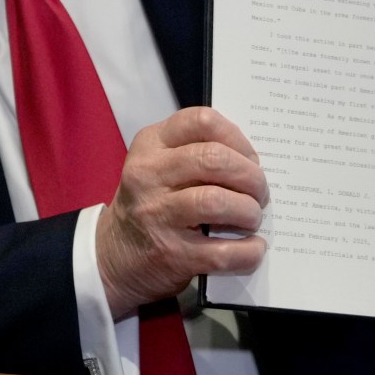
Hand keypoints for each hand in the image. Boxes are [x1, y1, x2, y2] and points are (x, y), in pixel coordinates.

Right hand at [95, 106, 267, 317]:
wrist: (115, 253)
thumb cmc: (151, 202)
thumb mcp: (159, 165)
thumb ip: (196, 154)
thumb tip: (254, 165)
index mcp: (151, 144)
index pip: (202, 121)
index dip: (238, 138)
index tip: (250, 158)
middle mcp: (148, 174)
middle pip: (214, 159)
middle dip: (251, 176)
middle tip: (259, 192)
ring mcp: (156, 214)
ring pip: (216, 201)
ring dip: (248, 211)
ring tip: (251, 218)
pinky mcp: (170, 253)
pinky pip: (220, 250)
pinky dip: (247, 251)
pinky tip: (252, 248)